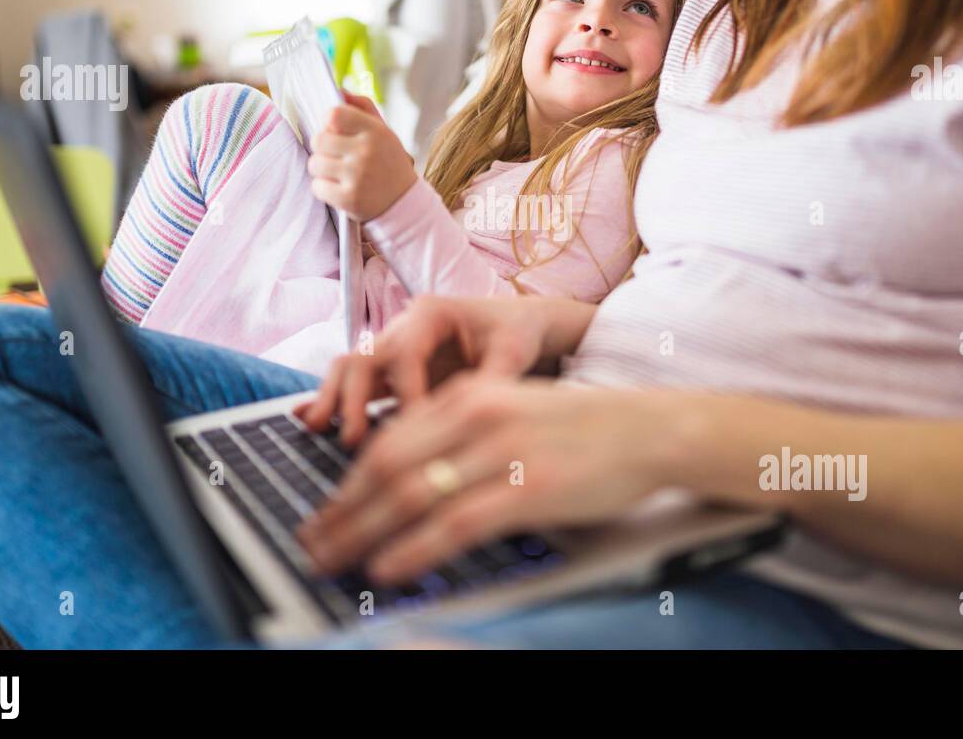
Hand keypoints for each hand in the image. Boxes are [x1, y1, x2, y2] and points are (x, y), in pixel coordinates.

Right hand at [296, 295, 569, 447]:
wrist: (520, 327)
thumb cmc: (517, 334)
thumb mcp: (514, 352)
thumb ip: (494, 380)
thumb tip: (475, 419)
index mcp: (431, 312)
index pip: (405, 353)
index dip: (407, 392)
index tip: (418, 428)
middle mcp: (403, 327)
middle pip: (363, 356)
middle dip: (352, 397)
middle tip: (352, 438)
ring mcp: (392, 349)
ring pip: (349, 368)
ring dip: (333, 399)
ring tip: (317, 430)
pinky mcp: (391, 373)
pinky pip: (355, 385)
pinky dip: (333, 401)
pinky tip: (308, 421)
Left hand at [296, 377, 679, 583]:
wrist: (651, 429)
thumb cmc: (583, 427)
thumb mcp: (513, 410)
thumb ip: (462, 433)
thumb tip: (409, 475)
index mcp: (470, 394)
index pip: (388, 441)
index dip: (346, 483)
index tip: (324, 512)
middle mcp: (477, 415)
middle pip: (386, 467)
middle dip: (341, 511)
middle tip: (311, 543)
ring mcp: (503, 451)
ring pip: (410, 495)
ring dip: (361, 534)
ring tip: (332, 561)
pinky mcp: (530, 489)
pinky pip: (455, 524)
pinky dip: (413, 549)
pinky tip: (388, 568)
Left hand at [309, 92, 416, 220]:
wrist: (405, 203)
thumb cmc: (388, 162)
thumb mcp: (383, 131)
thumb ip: (362, 108)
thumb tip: (339, 90)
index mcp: (374, 131)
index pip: (333, 115)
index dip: (329, 123)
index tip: (336, 132)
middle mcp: (366, 152)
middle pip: (318, 139)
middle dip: (322, 147)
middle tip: (335, 155)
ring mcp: (357, 176)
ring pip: (315, 163)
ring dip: (322, 169)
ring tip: (338, 172)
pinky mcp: (349, 199)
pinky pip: (317, 187)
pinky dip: (324, 188)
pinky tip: (339, 188)